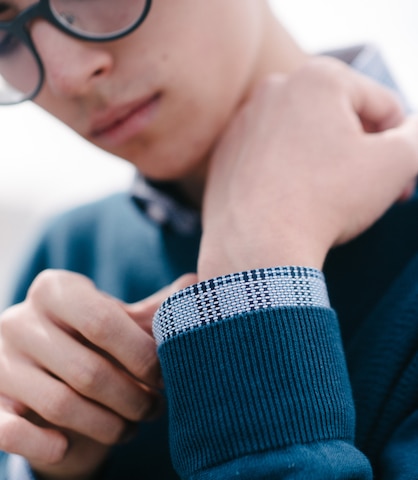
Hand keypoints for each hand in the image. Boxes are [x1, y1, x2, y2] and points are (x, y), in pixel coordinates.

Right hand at [0, 270, 194, 479]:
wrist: (52, 395)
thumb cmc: (96, 352)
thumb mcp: (123, 328)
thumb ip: (153, 313)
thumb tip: (196, 288)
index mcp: (54, 291)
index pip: (102, 320)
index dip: (141, 356)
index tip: (163, 376)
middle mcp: (18, 321)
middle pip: (88, 371)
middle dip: (133, 400)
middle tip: (155, 409)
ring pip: (60, 405)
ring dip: (108, 426)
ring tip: (131, 428)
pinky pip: (13, 433)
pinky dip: (48, 446)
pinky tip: (68, 445)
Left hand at [199, 57, 417, 278]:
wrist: (257, 247)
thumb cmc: (326, 201)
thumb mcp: (394, 164)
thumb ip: (416, 137)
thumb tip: (410, 131)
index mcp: (320, 77)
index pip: (383, 107)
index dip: (400, 147)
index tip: (400, 184)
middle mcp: (275, 89)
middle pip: (340, 120)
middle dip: (362, 154)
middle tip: (372, 194)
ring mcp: (243, 123)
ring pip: (303, 141)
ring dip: (324, 165)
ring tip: (330, 202)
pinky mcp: (224, 156)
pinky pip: (270, 162)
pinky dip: (287, 178)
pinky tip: (294, 206)